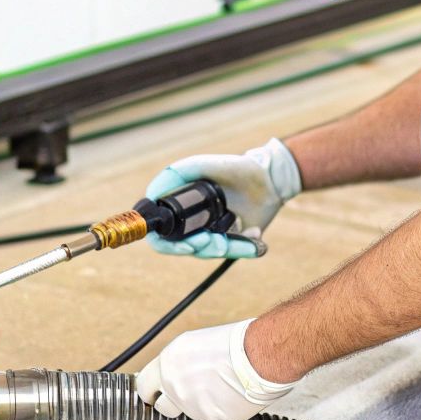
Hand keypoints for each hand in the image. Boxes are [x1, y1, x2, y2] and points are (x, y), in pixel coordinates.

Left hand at [134, 319, 295, 419]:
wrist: (260, 356)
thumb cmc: (236, 343)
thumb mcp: (196, 344)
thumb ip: (180, 363)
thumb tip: (176, 374)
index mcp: (169, 362)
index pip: (143, 385)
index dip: (151, 390)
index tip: (155, 394)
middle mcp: (174, 385)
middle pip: (162, 407)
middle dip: (173, 404)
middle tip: (190, 396)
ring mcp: (192, 406)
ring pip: (190, 415)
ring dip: (201, 406)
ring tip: (222, 389)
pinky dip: (222, 412)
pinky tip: (233, 396)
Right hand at [144, 138, 301, 258]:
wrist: (269, 179)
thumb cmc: (232, 168)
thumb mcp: (200, 165)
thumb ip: (174, 174)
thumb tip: (151, 194)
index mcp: (178, 210)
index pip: (160, 237)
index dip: (168, 246)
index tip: (189, 244)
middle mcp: (192, 225)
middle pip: (186, 248)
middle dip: (202, 247)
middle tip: (217, 240)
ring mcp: (213, 235)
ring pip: (211, 253)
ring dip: (227, 247)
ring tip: (245, 232)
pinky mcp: (233, 242)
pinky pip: (234, 254)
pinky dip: (245, 246)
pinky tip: (254, 231)